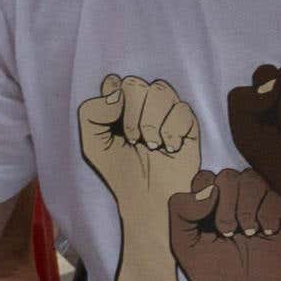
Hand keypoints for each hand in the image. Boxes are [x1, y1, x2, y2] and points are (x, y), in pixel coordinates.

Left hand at [74, 72, 200, 280]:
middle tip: (133, 141)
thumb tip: (116, 94)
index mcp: (118, 105)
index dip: (114, 101)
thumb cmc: (119, 172)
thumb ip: (92, 112)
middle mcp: (142, 103)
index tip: (113, 126)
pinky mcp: (188, 123)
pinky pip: (182, 109)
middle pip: (137, 84)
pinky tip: (170, 149)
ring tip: (152, 146)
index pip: (116, 82)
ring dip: (152, 123)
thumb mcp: (92, 144)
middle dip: (133, 115)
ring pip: (161, 91)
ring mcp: (166, 111)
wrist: (148, 198)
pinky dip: (173, 132)